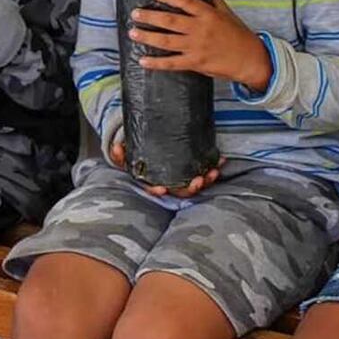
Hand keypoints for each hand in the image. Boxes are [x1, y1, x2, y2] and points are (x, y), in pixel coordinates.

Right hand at [109, 142, 223, 197]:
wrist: (149, 152)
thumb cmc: (138, 158)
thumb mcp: (126, 156)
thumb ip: (119, 154)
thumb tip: (117, 147)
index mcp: (153, 183)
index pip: (155, 190)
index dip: (158, 190)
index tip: (162, 189)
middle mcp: (169, 185)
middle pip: (181, 191)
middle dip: (191, 187)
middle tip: (198, 180)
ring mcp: (182, 180)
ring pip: (196, 184)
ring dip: (207, 179)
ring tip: (214, 170)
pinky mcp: (193, 172)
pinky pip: (205, 172)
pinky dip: (213, 166)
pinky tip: (221, 159)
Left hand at [129, 0, 270, 91]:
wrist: (251, 59)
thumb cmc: (238, 34)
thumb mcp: (227, 12)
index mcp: (208, 15)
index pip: (185, 2)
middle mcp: (200, 29)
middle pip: (170, 21)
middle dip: (150, 17)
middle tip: (135, 13)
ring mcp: (197, 47)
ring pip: (167, 41)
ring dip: (147, 37)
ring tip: (133, 33)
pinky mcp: (195, 63)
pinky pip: (171, 63)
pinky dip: (156, 63)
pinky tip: (143, 61)